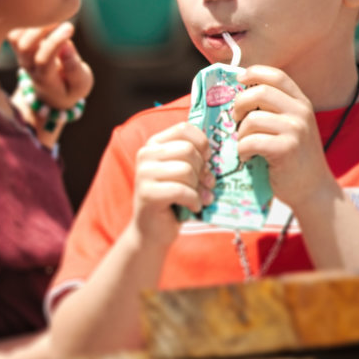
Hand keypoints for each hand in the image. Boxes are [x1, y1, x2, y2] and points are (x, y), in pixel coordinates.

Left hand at [8, 22, 92, 119]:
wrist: (51, 92)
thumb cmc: (69, 86)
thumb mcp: (80, 84)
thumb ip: (74, 68)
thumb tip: (67, 44)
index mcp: (44, 79)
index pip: (43, 60)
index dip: (55, 42)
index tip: (70, 27)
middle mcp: (28, 67)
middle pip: (25, 47)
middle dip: (42, 29)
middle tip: (60, 18)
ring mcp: (20, 56)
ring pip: (16, 37)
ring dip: (33, 24)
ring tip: (53, 16)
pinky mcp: (18, 46)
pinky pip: (14, 32)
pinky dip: (26, 22)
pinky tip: (44, 18)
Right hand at [132, 122, 212, 247]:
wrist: (153, 229)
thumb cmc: (174, 198)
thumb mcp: (185, 172)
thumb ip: (195, 158)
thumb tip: (214, 153)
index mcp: (155, 144)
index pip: (184, 129)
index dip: (202, 144)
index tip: (206, 161)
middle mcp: (145, 154)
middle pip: (188, 150)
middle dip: (202, 170)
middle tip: (203, 184)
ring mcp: (143, 173)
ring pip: (186, 170)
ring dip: (198, 187)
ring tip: (198, 197)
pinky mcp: (147, 193)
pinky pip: (181, 190)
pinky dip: (194, 200)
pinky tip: (193, 206)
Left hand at [231, 65, 339, 214]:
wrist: (313, 189)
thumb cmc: (292, 158)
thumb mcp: (289, 127)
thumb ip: (272, 109)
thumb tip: (237, 93)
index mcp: (300, 103)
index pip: (276, 75)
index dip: (253, 73)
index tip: (239, 80)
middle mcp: (301, 112)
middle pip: (259, 92)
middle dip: (239, 105)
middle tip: (237, 121)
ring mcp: (296, 130)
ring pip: (252, 119)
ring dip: (241, 134)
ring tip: (245, 145)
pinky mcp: (287, 149)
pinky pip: (251, 141)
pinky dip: (243, 150)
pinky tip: (248, 157)